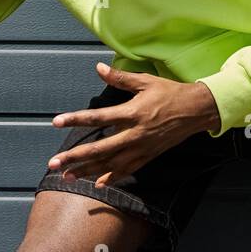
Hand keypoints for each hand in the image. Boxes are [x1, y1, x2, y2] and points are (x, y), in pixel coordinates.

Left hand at [48, 62, 219, 187]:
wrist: (196, 110)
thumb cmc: (170, 92)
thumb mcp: (145, 81)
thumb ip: (120, 77)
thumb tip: (98, 68)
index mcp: (132, 112)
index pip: (98, 117)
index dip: (76, 119)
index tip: (56, 122)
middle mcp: (134, 134)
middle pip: (99, 148)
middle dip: (75, 157)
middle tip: (54, 163)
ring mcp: (142, 147)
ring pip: (110, 163)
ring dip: (88, 171)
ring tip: (68, 176)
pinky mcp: (149, 155)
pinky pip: (128, 169)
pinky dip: (112, 177)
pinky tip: (98, 183)